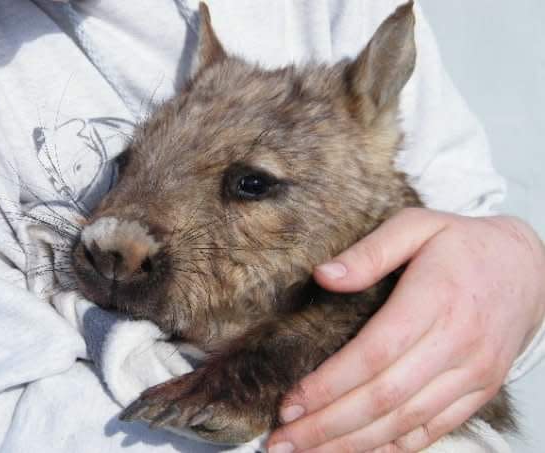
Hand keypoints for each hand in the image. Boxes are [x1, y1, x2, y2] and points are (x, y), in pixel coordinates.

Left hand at [268, 208, 544, 452]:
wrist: (527, 267)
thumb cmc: (462, 243)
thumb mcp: (416, 225)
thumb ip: (370, 251)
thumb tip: (323, 276)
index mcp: (436, 299)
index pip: (373, 355)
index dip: (328, 385)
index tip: (290, 404)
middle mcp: (458, 343)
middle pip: (384, 398)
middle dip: (328, 425)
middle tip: (283, 441)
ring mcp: (473, 372)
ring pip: (406, 422)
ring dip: (353, 443)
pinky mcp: (480, 390)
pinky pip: (435, 429)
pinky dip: (394, 447)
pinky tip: (359, 452)